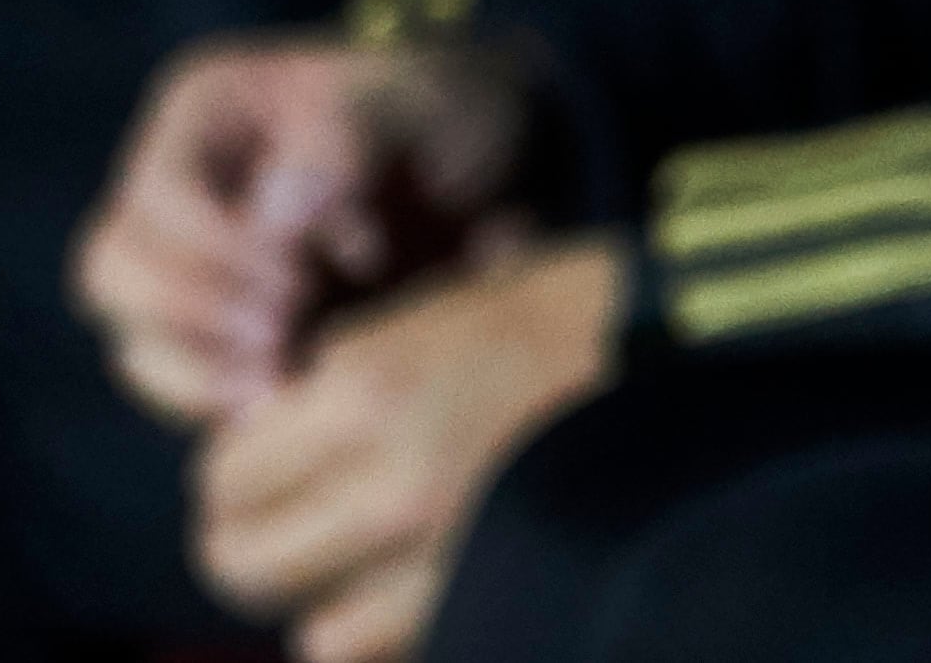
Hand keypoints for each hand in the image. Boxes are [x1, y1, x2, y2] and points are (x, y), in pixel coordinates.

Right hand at [75, 34, 536, 429]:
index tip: (298, 280)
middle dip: (193, 315)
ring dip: (196, 373)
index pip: (156, 197)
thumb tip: (277, 217)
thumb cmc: (445, 110)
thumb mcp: (416, 99)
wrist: (488, 170)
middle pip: (114, 271)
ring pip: (134, 336)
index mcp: (204, 113)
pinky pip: (178, 381)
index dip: (213, 251)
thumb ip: (345, 140)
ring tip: (281, 386)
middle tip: (283, 337)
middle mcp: (175, 189)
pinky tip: (283, 409)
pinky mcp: (218, 331)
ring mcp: (189, 265)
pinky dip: (218, 400)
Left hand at [191, 236, 626, 662]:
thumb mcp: (449, 302)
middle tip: (297, 529)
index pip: (225, 472)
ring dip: (331, 605)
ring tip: (367, 572)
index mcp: (369, 386)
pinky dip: (397, 631)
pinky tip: (426, 589)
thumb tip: (276, 420)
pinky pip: (395, 649)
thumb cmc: (584, 310)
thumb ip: (352, 362)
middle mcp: (390, 478)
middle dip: (257, 549)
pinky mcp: (495, 595)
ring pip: (315, 633)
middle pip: (242, 563)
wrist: (704, 354)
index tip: (272, 468)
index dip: (238, 475)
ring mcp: (445, 554)